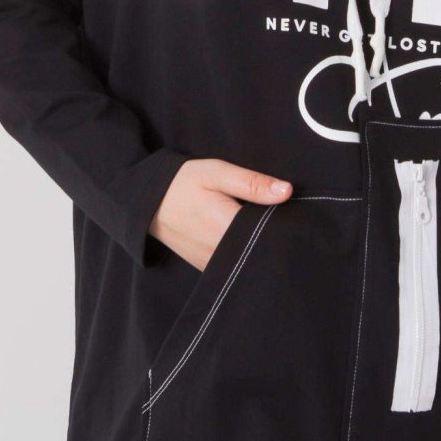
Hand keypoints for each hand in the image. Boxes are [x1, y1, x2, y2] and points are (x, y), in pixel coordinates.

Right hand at [148, 159, 292, 269]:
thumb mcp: (216, 173)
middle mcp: (221, 252)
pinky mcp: (206, 267)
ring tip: (261, 226)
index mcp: (227, 227)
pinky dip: (242, 254)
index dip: (285, 224)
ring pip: (247, 260)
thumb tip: (286, 191)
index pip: (270, 234)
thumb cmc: (182, 184)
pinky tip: (244, 239)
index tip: (293, 213)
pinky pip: (232, 266)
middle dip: (273, 236)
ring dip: (257, 246)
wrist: (147, 203)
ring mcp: (212, 264)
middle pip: (261, 250)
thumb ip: (252, 183)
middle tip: (278, 216)